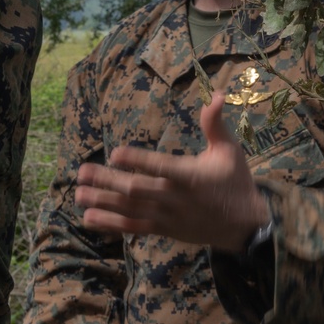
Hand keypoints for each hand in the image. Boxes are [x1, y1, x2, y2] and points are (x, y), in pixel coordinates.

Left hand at [74, 92, 270, 248]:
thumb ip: (215, 124)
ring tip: (78, 194)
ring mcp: (167, 216)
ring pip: (131, 210)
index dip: (138, 161)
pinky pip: (134, 227)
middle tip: (82, 172)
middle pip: (137, 190)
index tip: (116, 153)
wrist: (245, 226)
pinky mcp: (163, 229)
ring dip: (103, 203)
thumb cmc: (235, 183)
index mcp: (190, 176)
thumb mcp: (230, 151)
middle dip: (108, 182)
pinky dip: (111, 224)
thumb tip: (215, 94)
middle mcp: (174, 198)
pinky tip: (89, 218)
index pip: (160, 167)